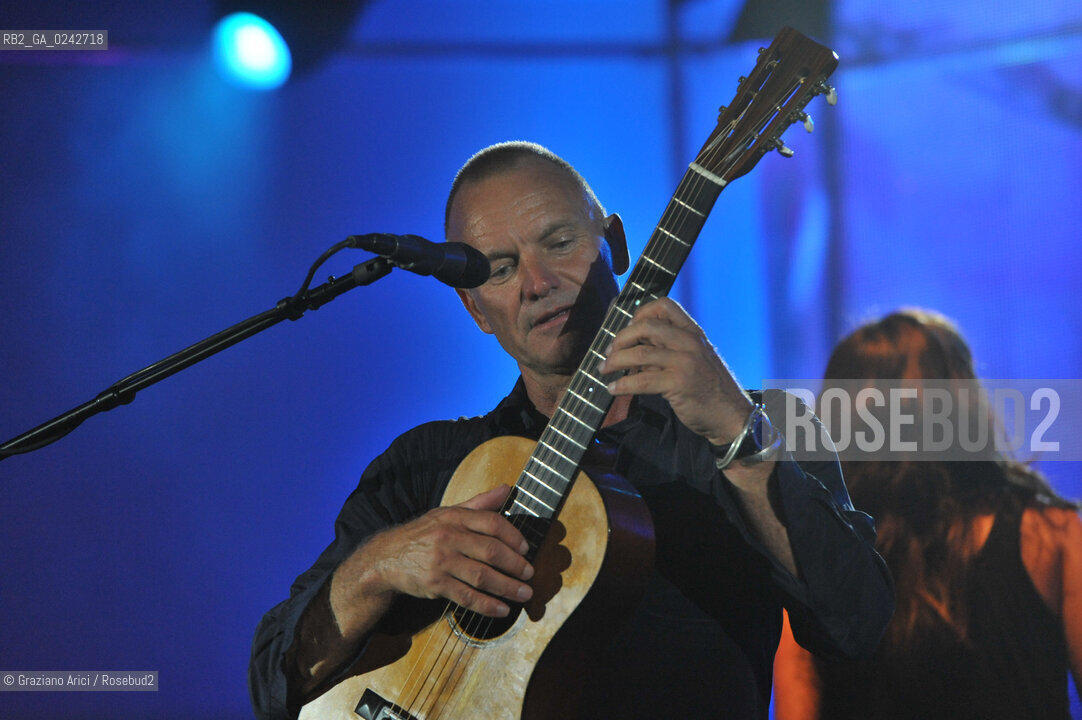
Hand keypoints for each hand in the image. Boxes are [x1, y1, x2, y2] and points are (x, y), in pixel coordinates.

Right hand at [336, 485, 534, 623]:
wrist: (386, 557)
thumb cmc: (424, 533)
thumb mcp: (448, 512)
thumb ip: (479, 502)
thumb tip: (508, 489)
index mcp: (454, 517)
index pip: (492, 523)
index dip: (513, 536)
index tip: (526, 549)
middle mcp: (448, 537)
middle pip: (491, 551)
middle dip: (515, 565)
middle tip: (530, 574)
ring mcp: (441, 562)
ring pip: (482, 576)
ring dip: (507, 587)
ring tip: (524, 594)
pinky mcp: (435, 584)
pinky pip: (466, 596)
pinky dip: (487, 605)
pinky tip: (502, 609)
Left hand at [600, 297, 751, 444]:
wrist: (731, 417)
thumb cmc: (709, 390)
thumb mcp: (693, 360)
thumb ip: (667, 350)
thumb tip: (631, 349)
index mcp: (693, 333)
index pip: (664, 306)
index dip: (639, 313)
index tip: (627, 329)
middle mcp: (690, 342)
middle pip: (646, 326)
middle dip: (621, 338)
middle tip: (609, 352)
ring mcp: (686, 362)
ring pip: (640, 353)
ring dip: (615, 361)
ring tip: (604, 370)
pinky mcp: (679, 383)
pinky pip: (641, 380)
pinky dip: (622, 384)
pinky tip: (614, 389)